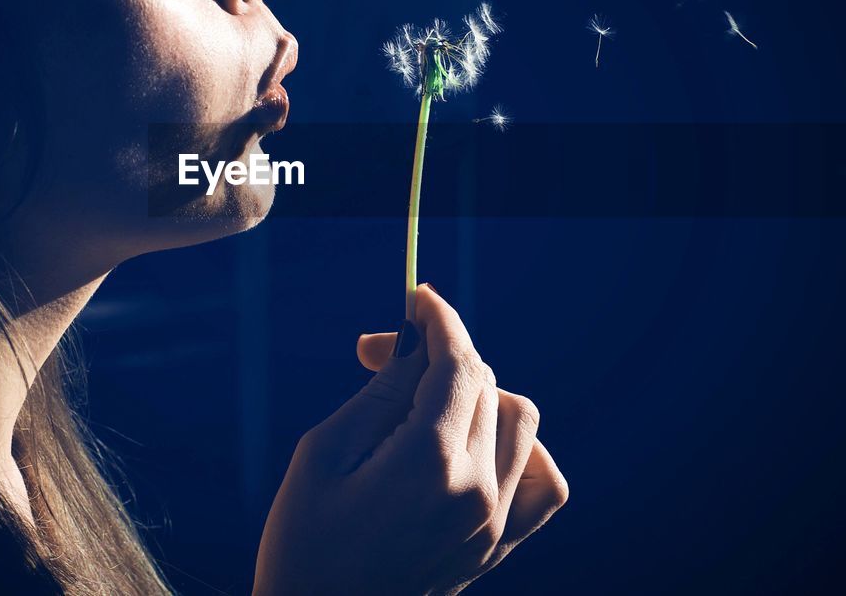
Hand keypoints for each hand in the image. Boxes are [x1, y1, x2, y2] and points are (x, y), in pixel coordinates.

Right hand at [253, 284, 567, 595]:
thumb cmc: (302, 542)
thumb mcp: (325, 453)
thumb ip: (383, 391)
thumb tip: (418, 340)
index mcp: (430, 463)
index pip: (459, 362)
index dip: (439, 319)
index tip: (416, 297)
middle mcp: (478, 491)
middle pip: (484, 383)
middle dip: (437, 352)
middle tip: (379, 355)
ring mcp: (496, 524)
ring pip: (518, 419)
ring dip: (476, 393)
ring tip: (421, 400)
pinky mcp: (499, 547)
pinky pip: (543, 481)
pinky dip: (522, 449)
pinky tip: (477, 443)